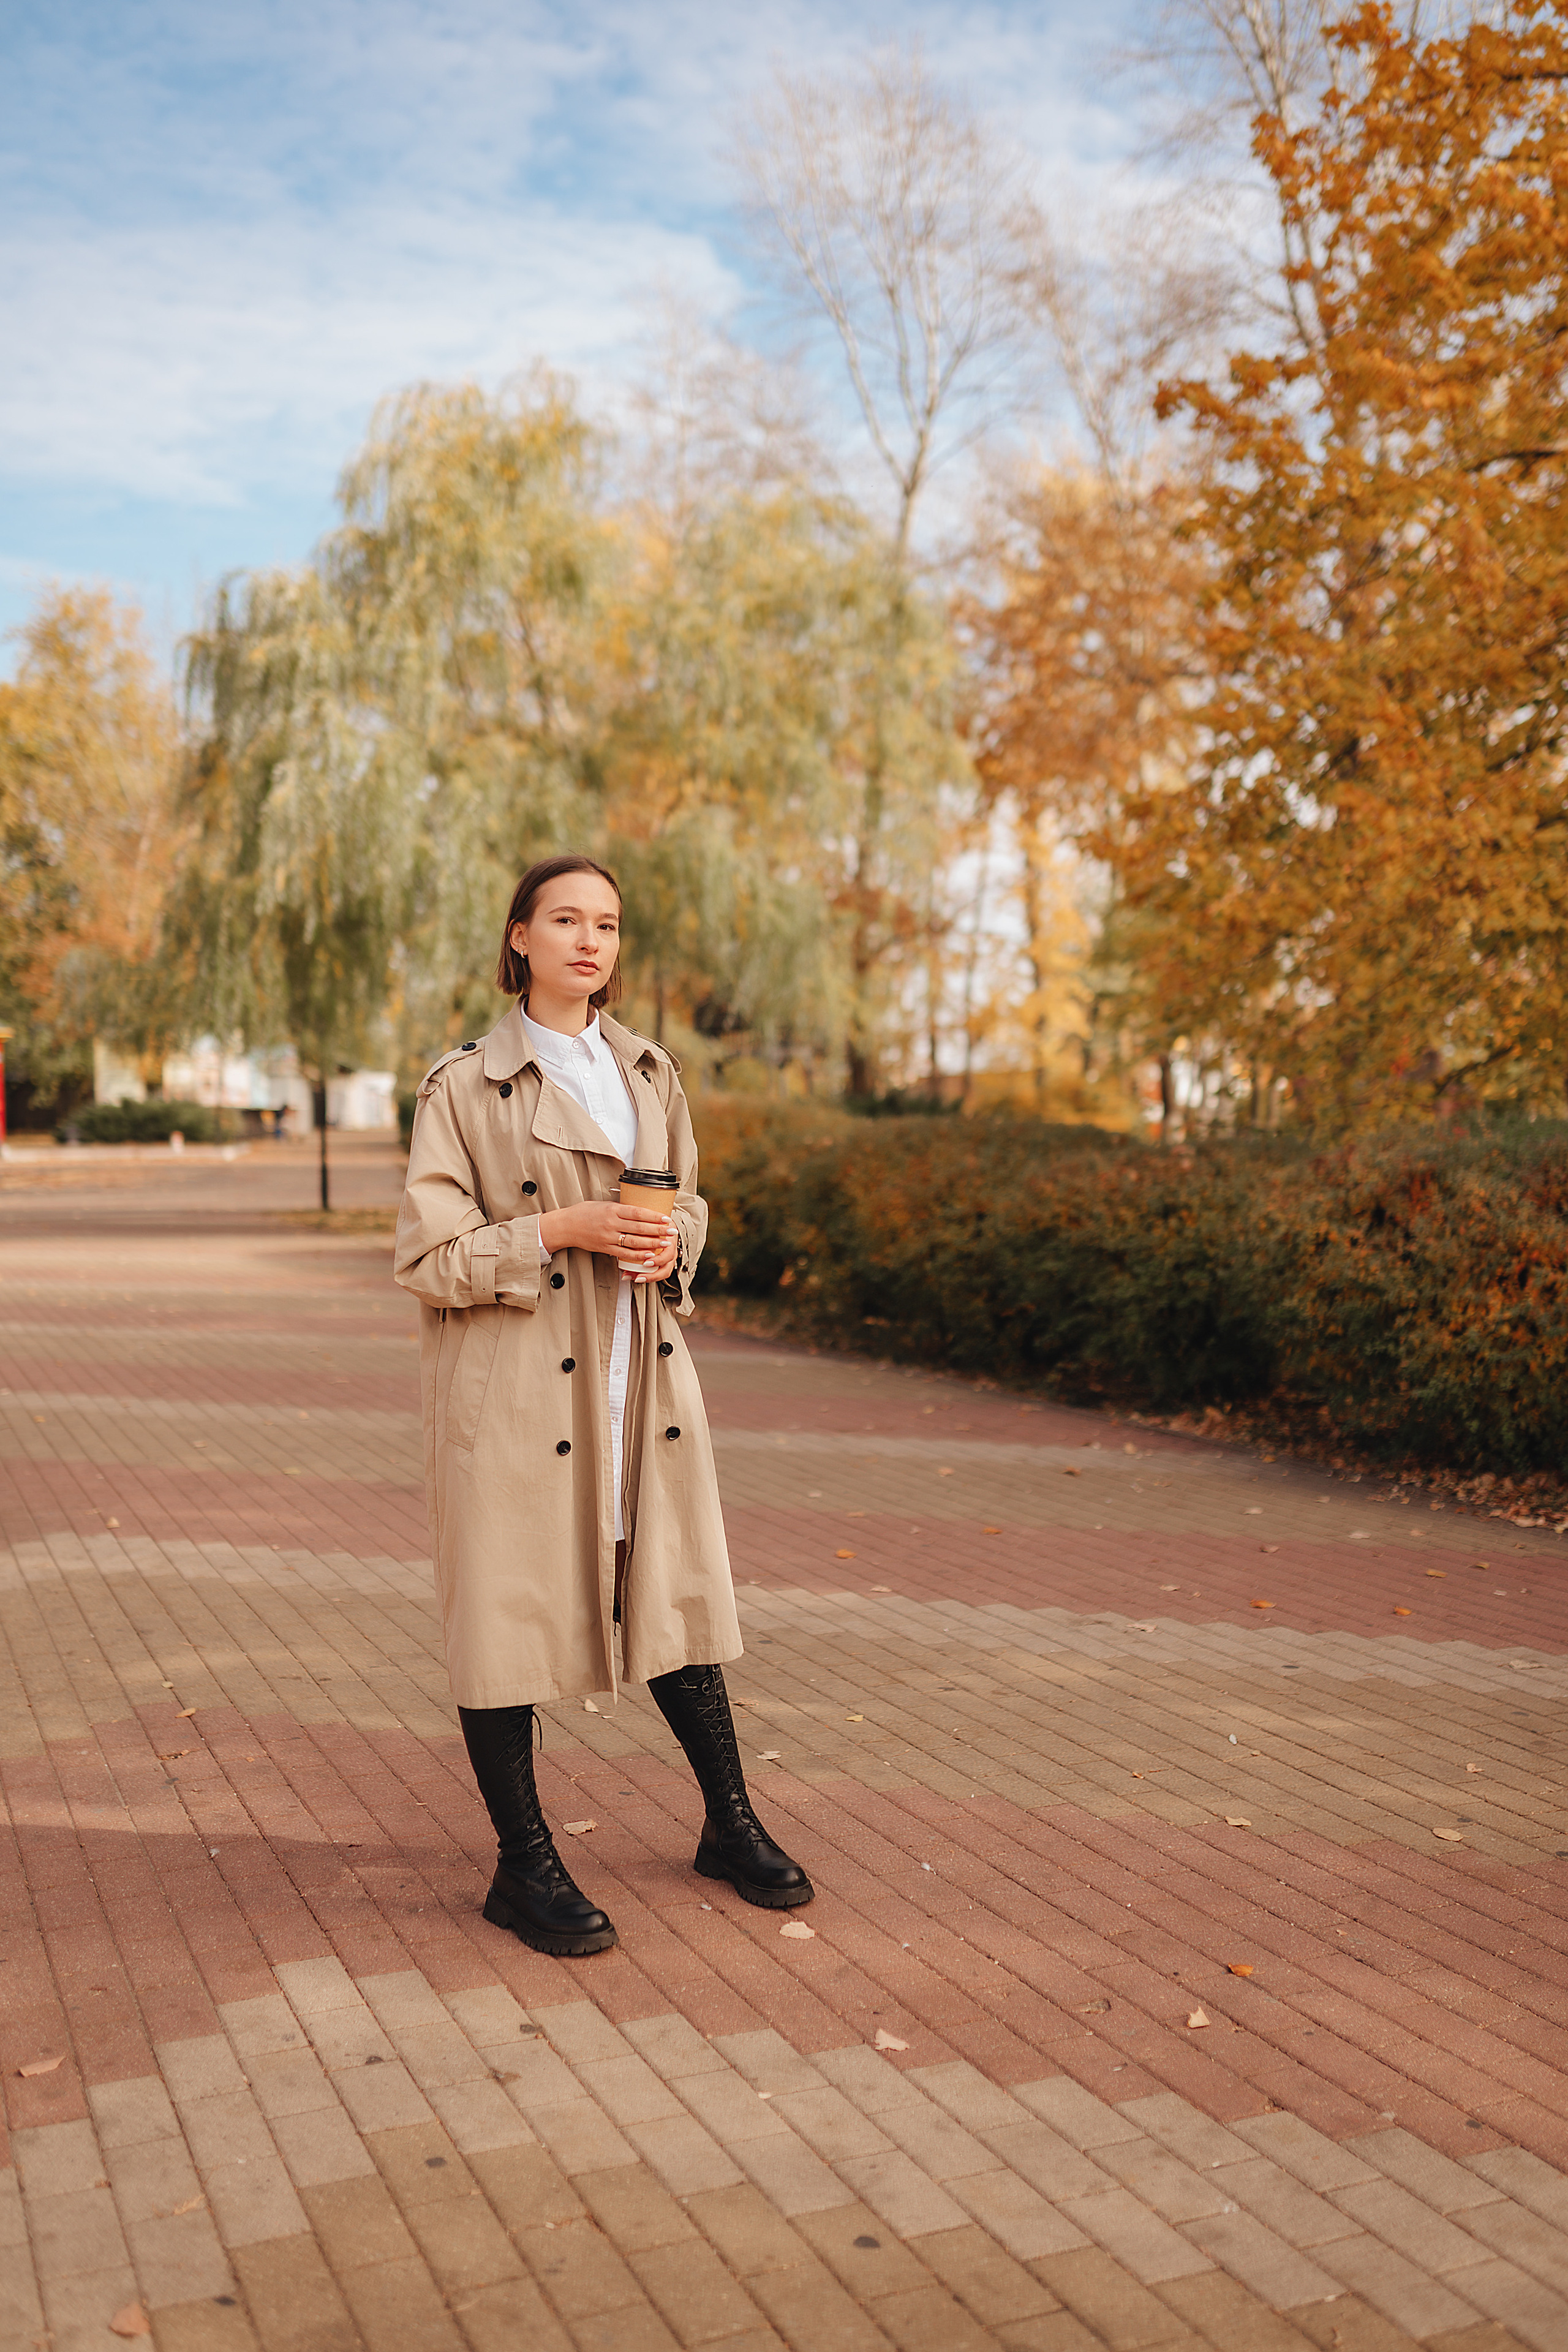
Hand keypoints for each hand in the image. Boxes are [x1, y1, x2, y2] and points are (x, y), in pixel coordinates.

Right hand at [537, 1200, 675, 1279]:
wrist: (566, 1226)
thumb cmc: (584, 1212)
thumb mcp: (603, 1204)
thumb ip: (620, 1208)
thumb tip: (639, 1210)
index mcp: (612, 1209)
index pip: (637, 1212)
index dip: (653, 1216)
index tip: (666, 1218)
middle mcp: (611, 1223)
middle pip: (639, 1227)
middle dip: (658, 1230)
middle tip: (671, 1231)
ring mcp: (608, 1237)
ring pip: (634, 1242)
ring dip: (652, 1243)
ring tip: (665, 1244)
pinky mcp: (604, 1248)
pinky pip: (624, 1253)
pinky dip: (638, 1255)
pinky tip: (649, 1256)